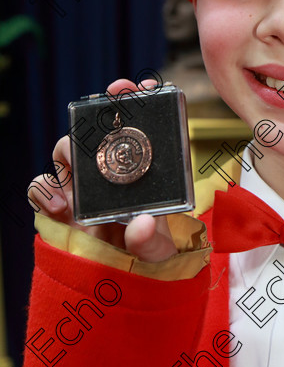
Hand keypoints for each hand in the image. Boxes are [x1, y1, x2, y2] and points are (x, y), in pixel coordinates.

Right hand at [28, 78, 178, 262]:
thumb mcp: (157, 251)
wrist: (115, 278)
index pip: (142, 126)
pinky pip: (42, 185)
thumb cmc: (144, 253)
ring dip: (69, 152)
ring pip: (67, 149)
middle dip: (103, 108)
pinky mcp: (58, 202)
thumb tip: (142, 225)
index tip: (144, 88)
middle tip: (111, 100)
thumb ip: (152, 241)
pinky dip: (44, 190)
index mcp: (143, 169)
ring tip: (82, 177)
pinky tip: (59, 207)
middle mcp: (111, 168)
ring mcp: (82, 183)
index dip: (141, 100)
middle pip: (100, 127)